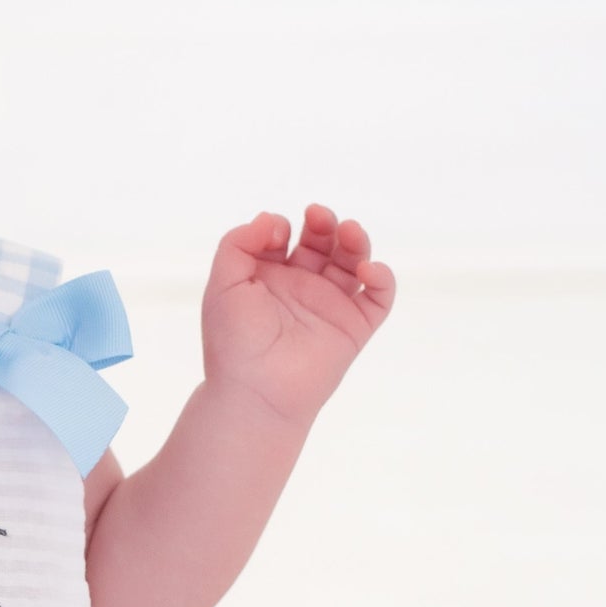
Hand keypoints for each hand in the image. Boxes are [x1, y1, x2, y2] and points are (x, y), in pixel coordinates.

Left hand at [200, 203, 395, 427]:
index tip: (275, 234)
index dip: (279, 227)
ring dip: (355, 240)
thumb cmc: (234, 342)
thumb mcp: (223, 284)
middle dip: (323, 224)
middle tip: (318, 216)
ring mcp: (329, 306)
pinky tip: (368, 267)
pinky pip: (379, 296)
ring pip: (352, 262)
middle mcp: (299, 288)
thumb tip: (271, 218)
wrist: (255, 390)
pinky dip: (383, 277)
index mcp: (266, 278)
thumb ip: (238, 243)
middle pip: (321, 243)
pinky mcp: (354, 327)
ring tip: (348, 230)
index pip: (281, 238)